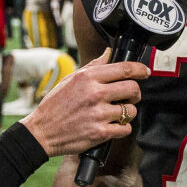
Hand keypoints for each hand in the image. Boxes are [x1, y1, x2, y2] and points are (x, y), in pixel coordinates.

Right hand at [24, 49, 145, 157]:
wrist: (42, 131)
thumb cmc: (55, 105)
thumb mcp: (70, 79)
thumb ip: (92, 66)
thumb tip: (108, 53)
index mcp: (88, 78)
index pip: (124, 68)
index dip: (140, 70)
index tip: (144, 72)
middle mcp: (95, 94)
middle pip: (133, 89)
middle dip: (135, 93)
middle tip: (130, 96)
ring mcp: (99, 114)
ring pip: (131, 111)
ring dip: (128, 112)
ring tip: (118, 113)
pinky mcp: (100, 133)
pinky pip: (125, 129)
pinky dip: (122, 128)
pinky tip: (113, 126)